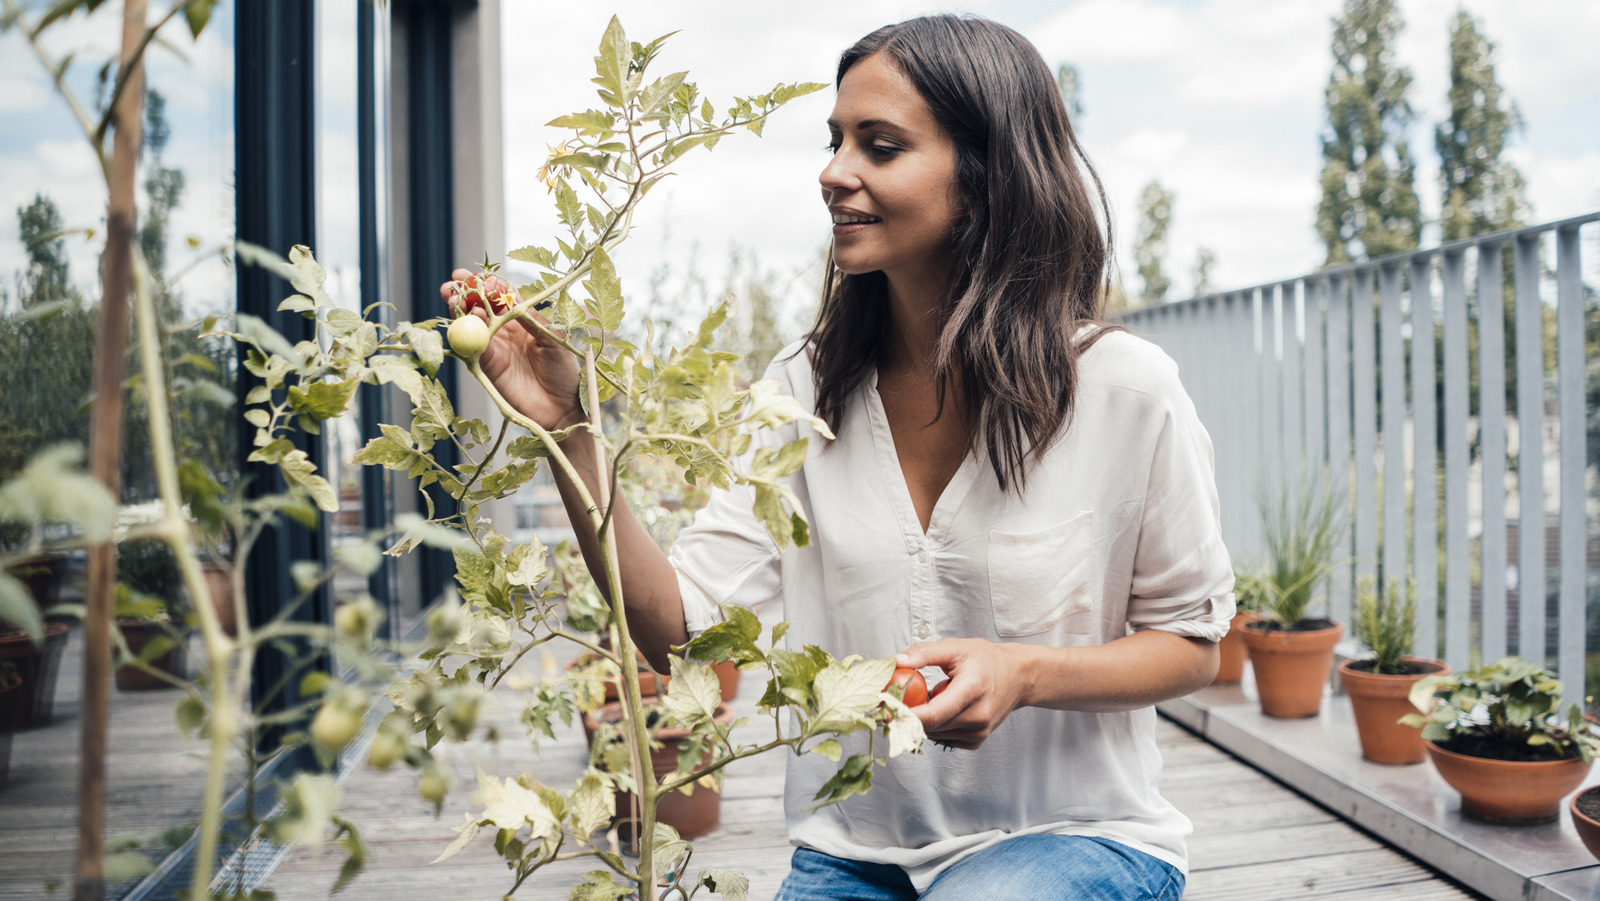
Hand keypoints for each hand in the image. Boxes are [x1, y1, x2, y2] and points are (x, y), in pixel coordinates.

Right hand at [440, 269, 583, 430]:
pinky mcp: (486, 365)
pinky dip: (465, 332)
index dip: (488, 284)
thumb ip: (531, 318)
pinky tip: (467, 321)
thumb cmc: (564, 372)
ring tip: (455, 299)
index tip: (477, 277)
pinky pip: (471, 345)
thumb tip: (511, 297)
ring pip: (471, 322)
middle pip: (480, 305)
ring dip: (460, 308)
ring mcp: (494, 347)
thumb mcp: (553, 339)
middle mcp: (506, 331)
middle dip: (465, 292)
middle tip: (454, 283)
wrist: (561, 408)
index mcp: (523, 320)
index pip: (501, 295)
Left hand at [896, 638, 1030, 750]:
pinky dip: (936, 727)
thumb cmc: (987, 660)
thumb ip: (924, 654)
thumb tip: (897, 661)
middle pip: (930, 726)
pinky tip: (941, 709)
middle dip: (907, 716)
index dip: (905, 715)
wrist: (1018, 676)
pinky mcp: (978, 740)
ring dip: (922, 721)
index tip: (885, 709)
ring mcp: (979, 731)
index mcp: (972, 690)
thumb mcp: (955, 648)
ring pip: (935, 734)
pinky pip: (945, 738)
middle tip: (891, 703)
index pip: (933, 714)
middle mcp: (978, 716)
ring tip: (926, 699)